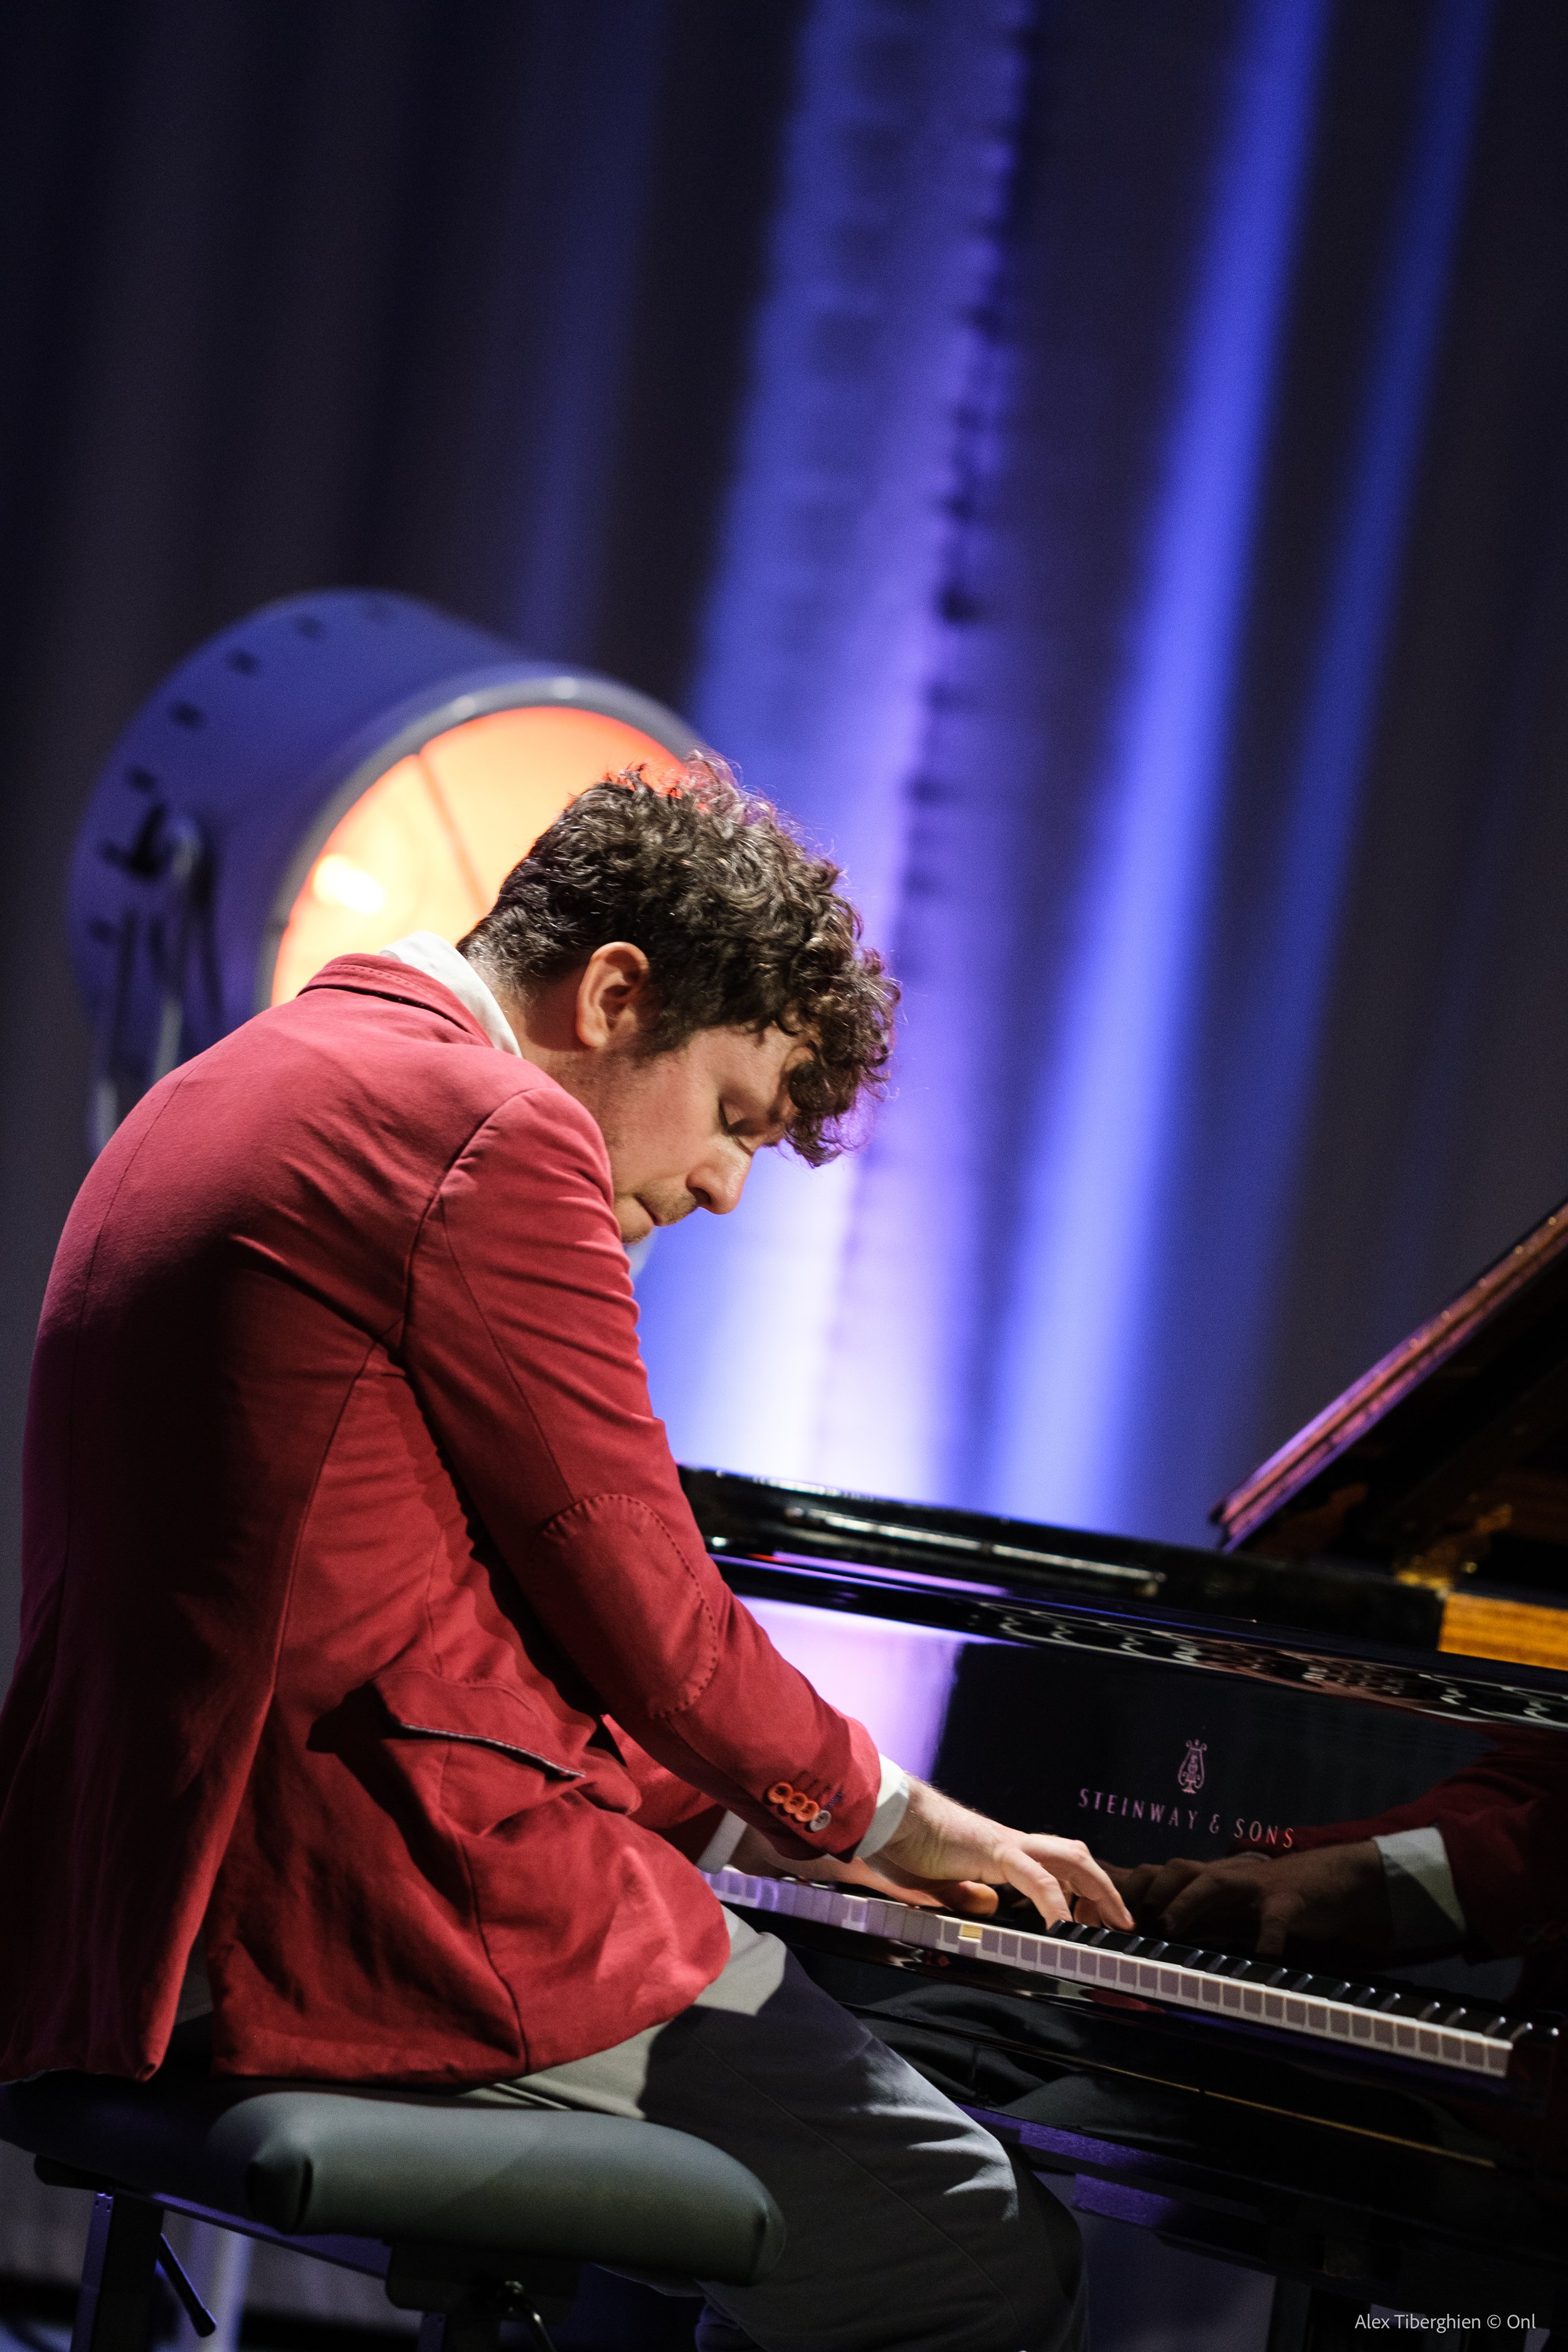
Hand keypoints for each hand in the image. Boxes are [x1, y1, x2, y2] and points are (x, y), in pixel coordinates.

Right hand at [872, 1778, 1132, 1928]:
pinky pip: (1034, 1877)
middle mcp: (1010, 1843)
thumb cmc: (901, 1845)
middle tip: (1122, 1923)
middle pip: (1075, 1857)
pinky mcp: (993, 1848)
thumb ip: (964, 1895)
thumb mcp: (936, 1884)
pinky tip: (1062, 1927)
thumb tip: (990, 1905)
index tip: (1093, 1920)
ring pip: (1069, 1858)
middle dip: (1104, 1889)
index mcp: (999, 1852)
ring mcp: (1004, 1842)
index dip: (1080, 1891)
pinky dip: (1054, 1903)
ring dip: (1096, 1890)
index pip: (1055, 1866)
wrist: (884, 1815)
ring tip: (1111, 1922)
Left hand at [1113, 1841, 1390, 1955]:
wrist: (1331, 1881)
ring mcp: (1255, 1886)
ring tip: (1170, 1925)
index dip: (1121, 1890)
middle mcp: (1223, 1877)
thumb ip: (1192, 1916)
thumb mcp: (1226, 1909)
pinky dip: (1268, 1939)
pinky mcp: (1288, 1900)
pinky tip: (1264, 1957)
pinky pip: (1275, 1920)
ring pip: (1215, 1881)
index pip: (1154, 1875)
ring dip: (1189, 1901)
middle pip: (1175, 1869)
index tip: (1094, 1914)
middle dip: (1145, 1891)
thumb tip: (1146, 1935)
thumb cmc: (1271, 1899)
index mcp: (1205, 1882)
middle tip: (1122, 1921)